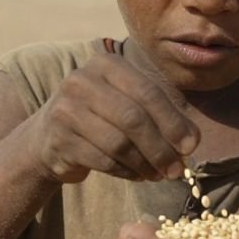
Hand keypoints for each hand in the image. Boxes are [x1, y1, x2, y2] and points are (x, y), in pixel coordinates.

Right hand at [25, 53, 199, 183]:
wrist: (47, 137)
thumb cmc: (100, 117)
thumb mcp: (127, 103)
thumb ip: (160, 115)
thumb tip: (191, 142)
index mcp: (106, 64)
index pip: (147, 92)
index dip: (172, 121)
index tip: (190, 147)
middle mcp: (82, 81)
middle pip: (133, 118)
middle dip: (160, 148)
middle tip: (176, 170)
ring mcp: (65, 109)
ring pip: (118, 142)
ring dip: (145, 164)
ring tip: (157, 175)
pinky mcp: (59, 140)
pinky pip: (103, 160)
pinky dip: (126, 171)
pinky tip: (137, 175)